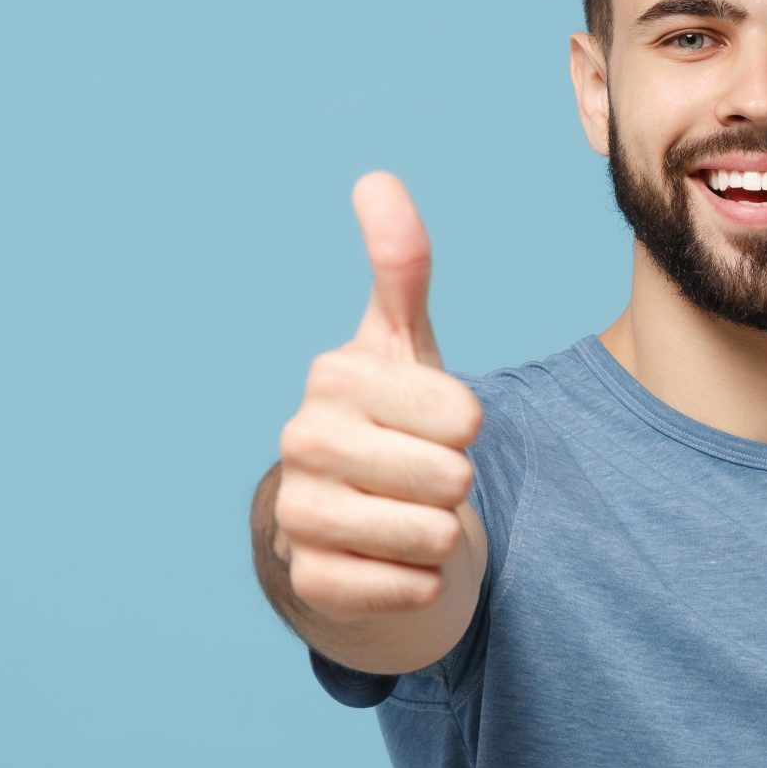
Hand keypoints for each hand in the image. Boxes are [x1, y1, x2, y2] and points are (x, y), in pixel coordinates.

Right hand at [273, 171, 484, 616]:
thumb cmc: (391, 426)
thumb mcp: (404, 347)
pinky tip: (393, 562)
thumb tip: (376, 178)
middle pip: (451, 478)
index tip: (438, 425)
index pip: (461, 414)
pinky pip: (410, 588)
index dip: (467, 427)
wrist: (350, 530)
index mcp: (334, 377)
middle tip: (424, 479)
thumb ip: (400, 267)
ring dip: (443, 537)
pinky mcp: (309, 583)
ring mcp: (299, 515)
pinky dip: (422, 584)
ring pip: (433, 536)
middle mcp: (303, 441)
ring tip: (411, 519)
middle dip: (456, 485)